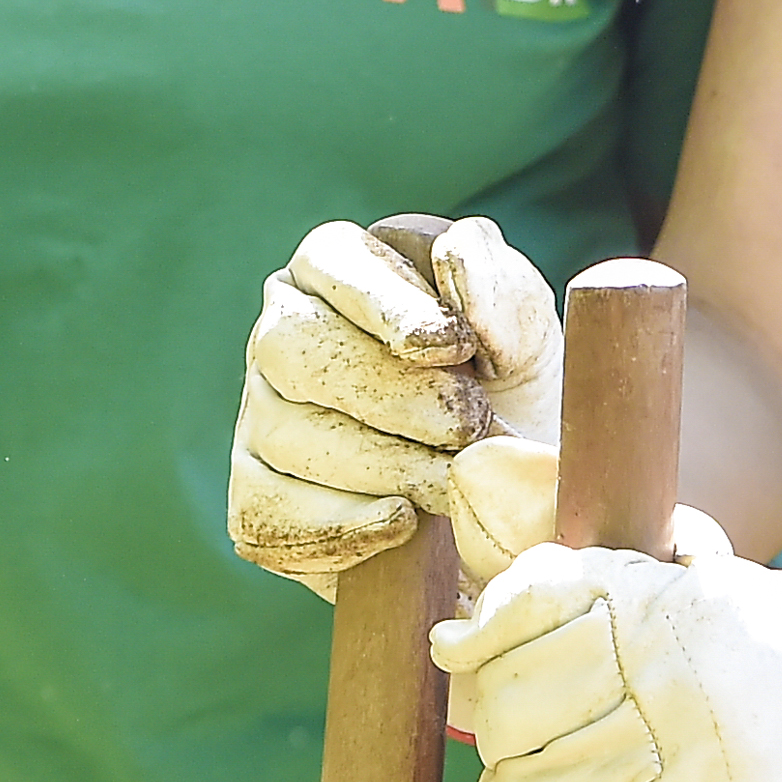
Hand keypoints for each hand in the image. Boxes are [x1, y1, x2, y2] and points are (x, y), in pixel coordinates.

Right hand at [228, 216, 565, 593]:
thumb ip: (496, 285)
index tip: (452, 347)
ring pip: (285, 433)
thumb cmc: (511, 396)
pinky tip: (401, 523)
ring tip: (454, 482)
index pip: (332, 261)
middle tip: (467, 428)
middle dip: (388, 393)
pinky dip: (340, 526)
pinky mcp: (255, 499)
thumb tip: (451, 256)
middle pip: (293, 345)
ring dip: (383, 464)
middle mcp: (284, 334)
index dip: (387, 304)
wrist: (509, 507)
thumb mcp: (526, 334)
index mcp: (339, 268)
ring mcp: (261, 417)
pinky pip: (267, 514)